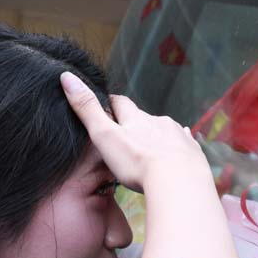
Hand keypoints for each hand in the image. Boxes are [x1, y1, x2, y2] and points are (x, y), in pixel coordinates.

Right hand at [61, 71, 242, 257]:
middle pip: (143, 116)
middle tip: (126, 128)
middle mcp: (158, 121)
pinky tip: (180, 144)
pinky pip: (185, 141)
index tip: (105, 103)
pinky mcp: (191, 151)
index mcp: (136, 118)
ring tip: (150, 142)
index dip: (111, 103)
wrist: (178, 181)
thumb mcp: (104, 136)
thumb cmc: (137, 162)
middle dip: (135, 120)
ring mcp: (177, 135)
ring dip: (157, 132)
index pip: (120, 103)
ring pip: (165, 128)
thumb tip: (66, 77)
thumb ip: (86, 109)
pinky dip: (179, 142)